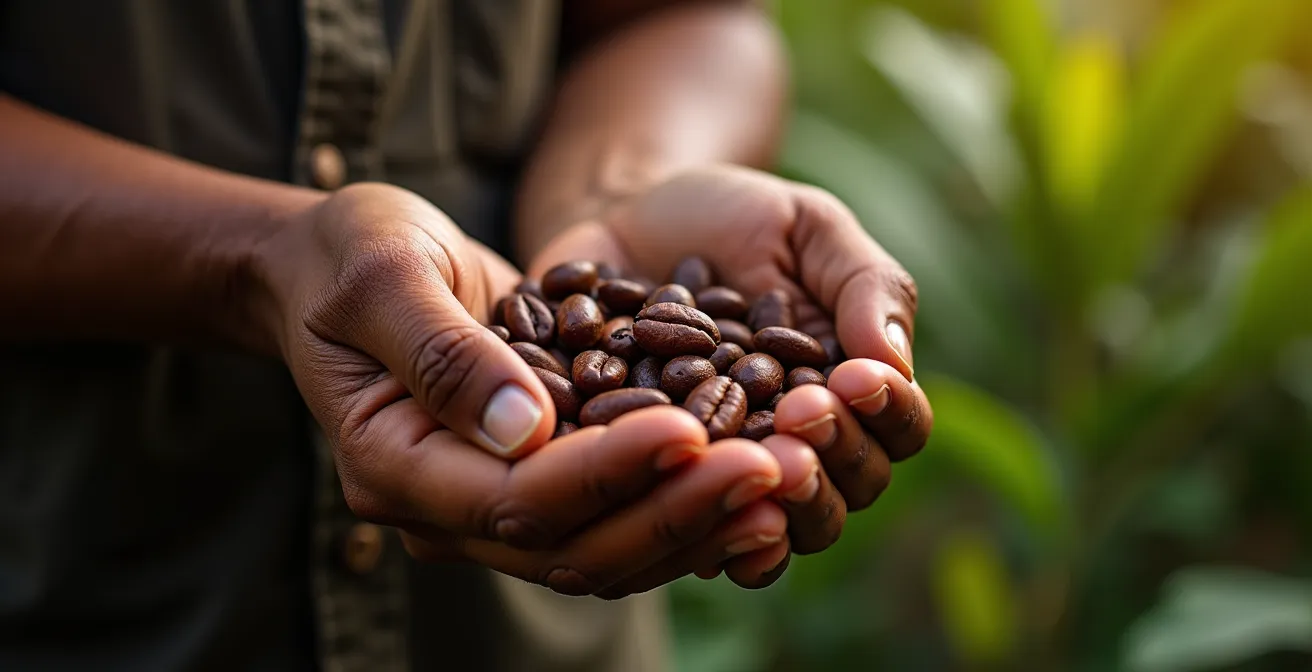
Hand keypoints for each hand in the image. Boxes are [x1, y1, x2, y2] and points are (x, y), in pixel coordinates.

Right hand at [256, 183, 788, 595]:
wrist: (344, 266)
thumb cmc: (351, 256)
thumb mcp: (382, 276)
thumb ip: (444, 352)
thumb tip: (527, 429)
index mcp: (394, 465)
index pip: (514, 499)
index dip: (606, 474)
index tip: (690, 428)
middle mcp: (446, 507)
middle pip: (574, 547)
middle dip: (675, 510)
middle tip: (771, 467)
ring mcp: (493, 502)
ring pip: (607, 551)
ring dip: (698, 522)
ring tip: (787, 482)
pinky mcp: (537, 482)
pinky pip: (617, 520)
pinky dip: (686, 505)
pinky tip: (759, 478)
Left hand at [528, 165, 933, 586]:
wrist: (622, 221)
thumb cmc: (730, 221)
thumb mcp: (808, 227)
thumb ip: (865, 284)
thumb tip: (893, 363)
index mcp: (849, 390)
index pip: (897, 428)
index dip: (886, 412)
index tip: (854, 376)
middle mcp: (797, 445)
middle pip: (845, 493)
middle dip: (832, 458)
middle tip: (799, 416)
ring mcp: (727, 471)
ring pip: (773, 525)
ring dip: (775, 502)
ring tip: (756, 456)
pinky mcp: (656, 480)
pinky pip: (685, 531)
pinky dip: (695, 527)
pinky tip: (684, 501)